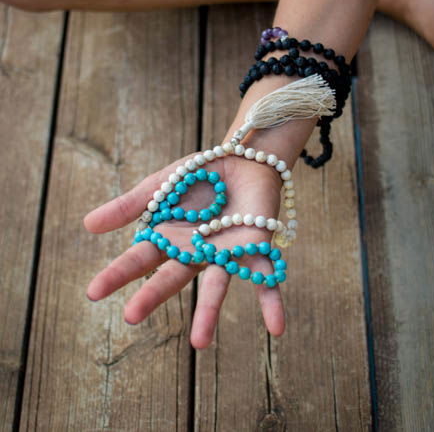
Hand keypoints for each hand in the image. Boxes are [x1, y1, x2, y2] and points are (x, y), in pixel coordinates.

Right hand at [83, 150, 285, 348]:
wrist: (245, 159)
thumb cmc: (200, 175)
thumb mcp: (163, 184)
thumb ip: (130, 204)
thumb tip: (87, 224)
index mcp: (171, 238)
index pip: (140, 258)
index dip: (117, 273)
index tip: (93, 292)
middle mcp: (196, 252)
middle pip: (173, 275)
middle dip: (153, 294)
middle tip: (131, 315)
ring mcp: (227, 253)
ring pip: (216, 286)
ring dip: (208, 312)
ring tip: (199, 344)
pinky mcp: (258, 248)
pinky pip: (265, 278)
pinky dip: (271, 302)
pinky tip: (276, 329)